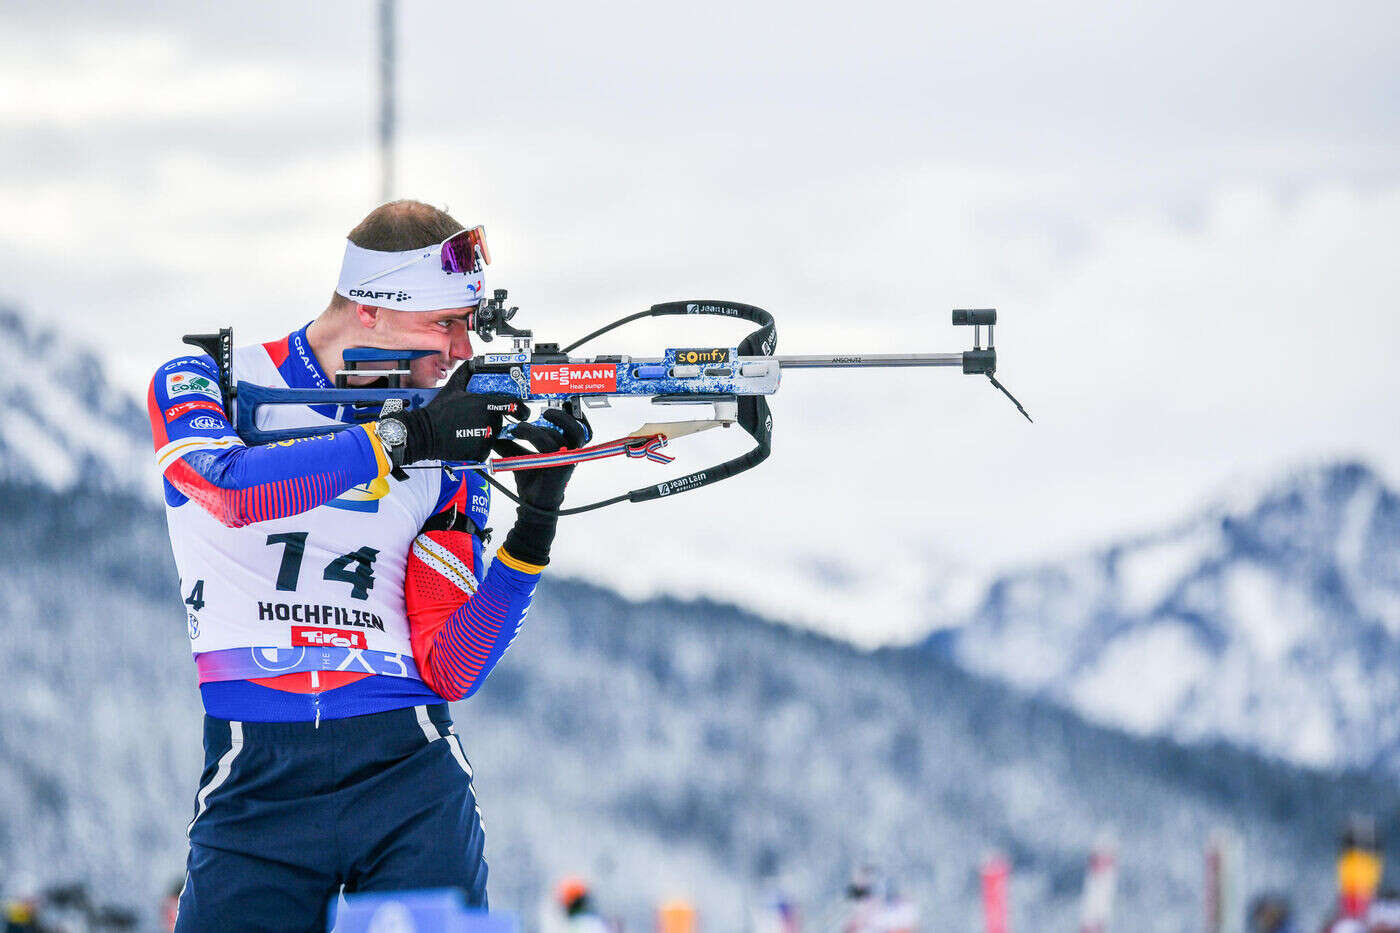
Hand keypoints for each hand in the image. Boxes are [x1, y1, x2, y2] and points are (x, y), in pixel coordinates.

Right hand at [399, 365, 526, 463]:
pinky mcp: (480, 451)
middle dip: (493, 419)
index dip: (521, 409)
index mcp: (485, 405)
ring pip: (494, 435)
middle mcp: (489, 422)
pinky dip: (480, 446)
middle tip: (476, 419)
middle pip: (501, 420)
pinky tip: (467, 439)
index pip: (514, 405)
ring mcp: (486, 438)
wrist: (425, 433)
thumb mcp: (453, 387)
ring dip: (486, 433)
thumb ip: (466, 372)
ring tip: (469, 429)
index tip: (522, 412)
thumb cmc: (438, 412)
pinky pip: (487, 449)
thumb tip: (472, 363)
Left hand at [506, 408, 590, 509]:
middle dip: (557, 418)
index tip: (550, 411)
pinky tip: (517, 437)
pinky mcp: (559, 467)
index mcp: (567, 450)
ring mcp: (566, 460)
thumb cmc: (532, 481)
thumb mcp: (521, 458)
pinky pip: (548, 446)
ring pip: (554, 436)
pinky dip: (532, 437)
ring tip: (519, 428)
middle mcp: (570, 454)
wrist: (532, 505)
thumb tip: (495, 434)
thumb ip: (512, 445)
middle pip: (572, 428)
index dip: (569, 417)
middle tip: (540, 415)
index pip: (577, 429)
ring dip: (534, 429)